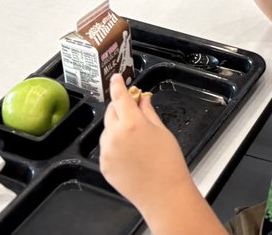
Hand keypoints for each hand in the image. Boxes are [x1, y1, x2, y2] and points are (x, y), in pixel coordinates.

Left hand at [99, 76, 191, 208]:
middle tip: (132, 110)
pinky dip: (114, 145)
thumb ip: (148, 112)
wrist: (163, 194)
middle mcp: (115, 135)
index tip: (116, 78)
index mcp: (132, 123)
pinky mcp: (104, 165)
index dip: (117, 84)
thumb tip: (142, 99)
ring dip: (116, 127)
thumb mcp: (161, 130)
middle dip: (119, 108)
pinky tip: (129, 153)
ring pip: (107, 130)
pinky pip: (106, 148)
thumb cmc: (168, 162)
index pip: (119, 96)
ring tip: (135, 139)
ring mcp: (107, 152)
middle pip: (111, 112)